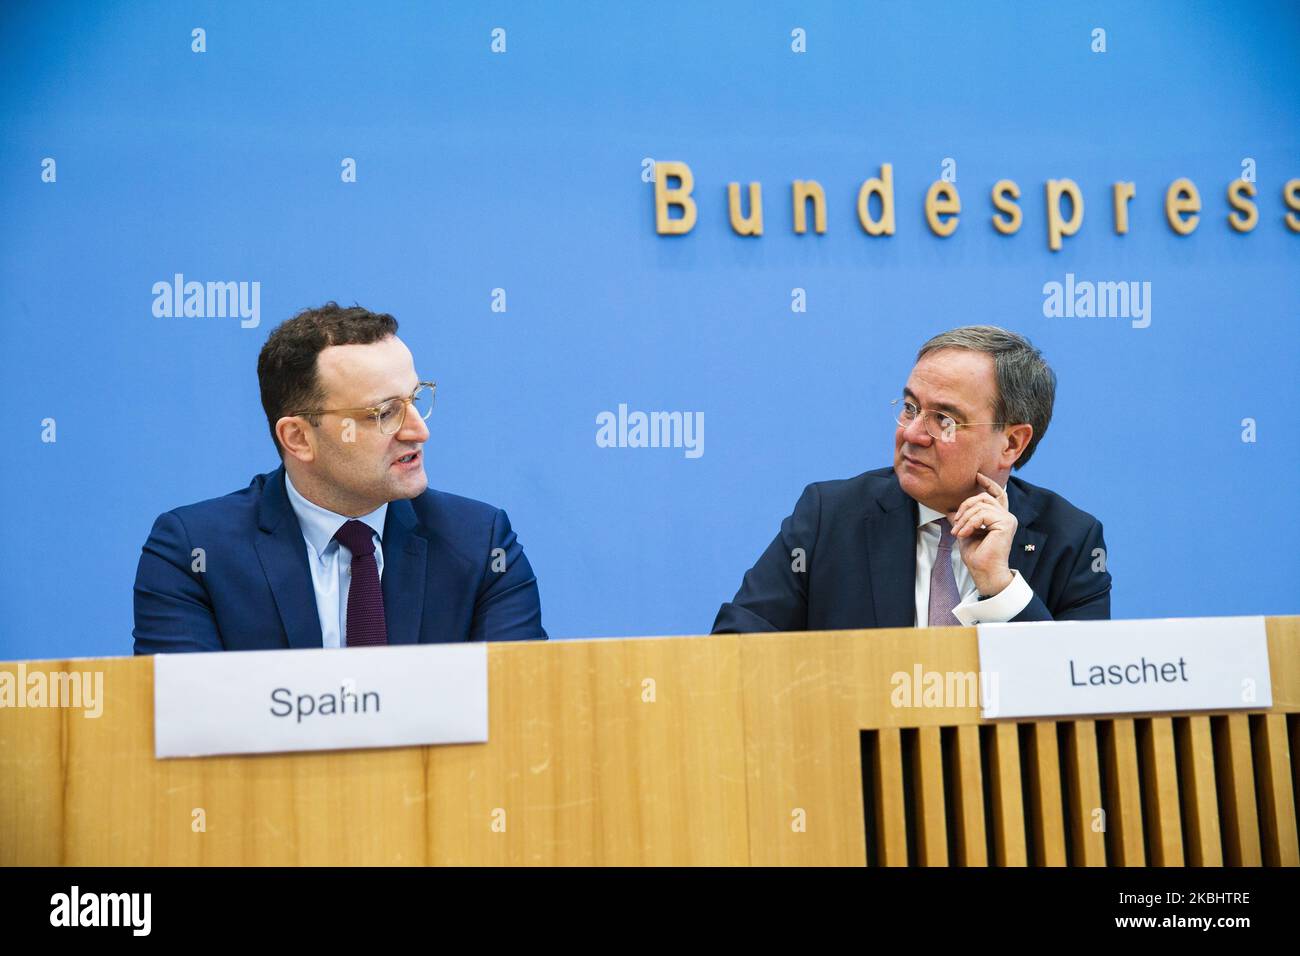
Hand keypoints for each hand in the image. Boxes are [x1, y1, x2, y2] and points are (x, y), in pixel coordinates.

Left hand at [948, 472, 1015, 596]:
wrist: (984, 572)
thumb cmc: (977, 556)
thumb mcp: (965, 533)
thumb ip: (962, 520)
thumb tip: (951, 511)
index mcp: (999, 518)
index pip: (997, 494)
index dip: (988, 483)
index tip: (977, 476)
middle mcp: (1007, 516)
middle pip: (983, 497)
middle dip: (965, 506)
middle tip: (955, 523)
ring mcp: (1008, 519)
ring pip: (981, 505)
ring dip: (965, 518)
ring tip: (958, 532)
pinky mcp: (1006, 523)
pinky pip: (983, 514)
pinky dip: (970, 523)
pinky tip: (964, 533)